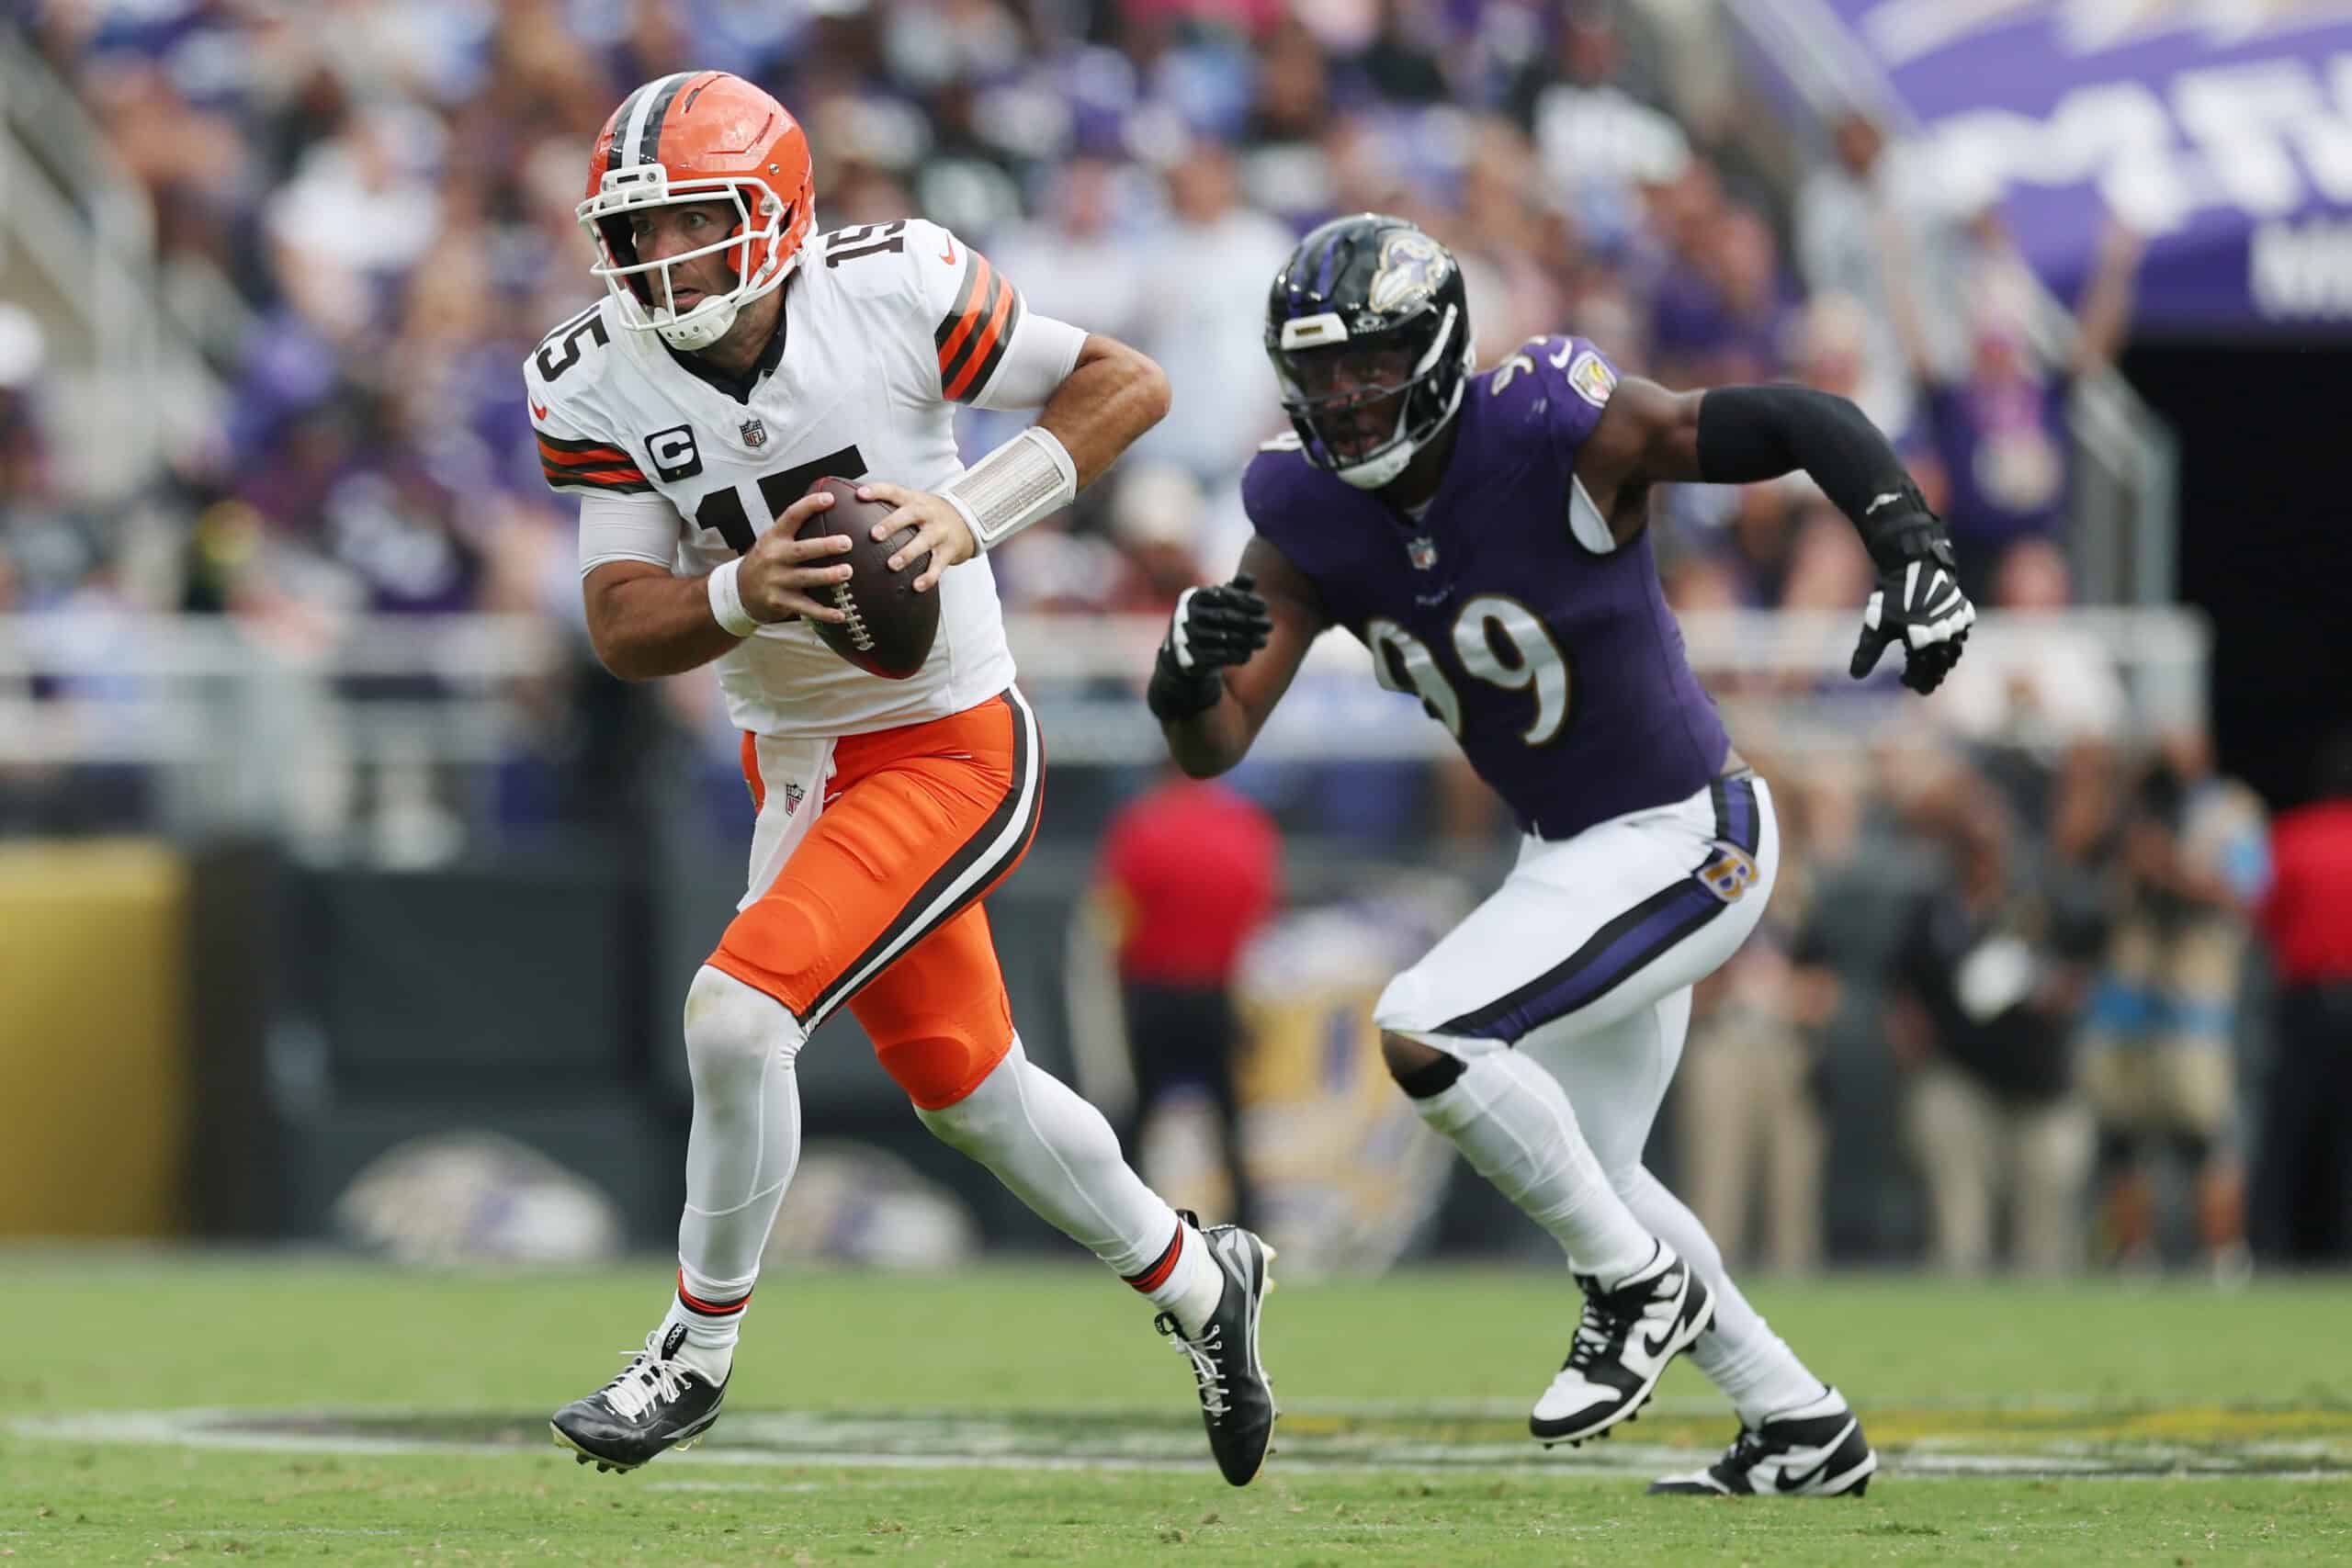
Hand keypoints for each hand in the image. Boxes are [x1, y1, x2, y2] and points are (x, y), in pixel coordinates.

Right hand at [737, 488, 856, 623]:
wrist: (739, 591)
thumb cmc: (767, 561)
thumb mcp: (773, 540)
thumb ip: (795, 529)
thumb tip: (831, 505)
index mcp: (774, 537)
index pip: (791, 516)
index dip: (810, 505)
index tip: (830, 499)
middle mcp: (773, 557)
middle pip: (802, 550)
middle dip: (825, 546)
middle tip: (847, 543)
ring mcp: (776, 580)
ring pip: (805, 578)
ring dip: (827, 576)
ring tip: (847, 572)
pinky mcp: (779, 601)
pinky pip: (805, 607)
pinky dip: (824, 612)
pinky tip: (842, 614)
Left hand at [857, 480, 973, 593]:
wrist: (967, 521)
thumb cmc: (930, 514)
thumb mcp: (914, 501)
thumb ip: (890, 503)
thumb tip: (852, 503)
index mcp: (915, 500)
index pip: (894, 491)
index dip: (877, 491)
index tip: (861, 495)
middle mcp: (927, 514)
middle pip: (910, 515)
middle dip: (891, 524)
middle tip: (874, 534)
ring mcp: (939, 532)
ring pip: (924, 542)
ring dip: (908, 553)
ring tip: (892, 565)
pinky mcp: (949, 551)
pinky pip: (938, 566)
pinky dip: (928, 577)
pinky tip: (916, 586)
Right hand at [1146, 573, 1271, 722]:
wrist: (1183, 652)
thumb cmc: (1207, 621)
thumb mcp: (1218, 603)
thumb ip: (1235, 589)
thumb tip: (1251, 579)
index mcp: (1194, 597)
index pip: (1224, 594)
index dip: (1246, 600)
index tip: (1264, 606)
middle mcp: (1188, 615)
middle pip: (1225, 616)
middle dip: (1250, 621)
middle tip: (1269, 625)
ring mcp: (1188, 636)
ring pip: (1223, 637)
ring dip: (1247, 640)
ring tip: (1263, 641)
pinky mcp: (1191, 656)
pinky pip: (1219, 656)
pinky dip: (1236, 655)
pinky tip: (1248, 654)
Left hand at [1850, 520, 1974, 695]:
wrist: (1916, 563)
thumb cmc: (1893, 595)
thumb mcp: (1876, 625)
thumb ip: (1867, 652)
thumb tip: (1855, 675)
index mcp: (1922, 643)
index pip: (1920, 673)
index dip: (1913, 681)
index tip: (1904, 681)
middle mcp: (1943, 637)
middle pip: (1940, 667)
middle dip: (1931, 677)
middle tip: (1923, 685)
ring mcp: (1956, 625)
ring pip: (1954, 653)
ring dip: (1944, 664)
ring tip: (1935, 669)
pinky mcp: (1963, 612)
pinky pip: (1962, 636)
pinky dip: (1955, 645)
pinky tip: (1947, 647)